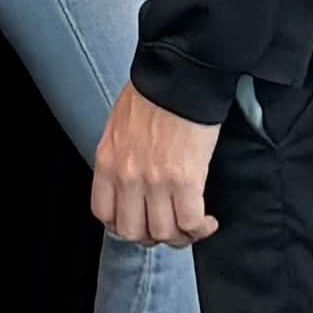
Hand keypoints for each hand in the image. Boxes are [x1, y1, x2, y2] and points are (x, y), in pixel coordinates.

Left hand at [93, 85, 221, 245]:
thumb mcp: (120, 125)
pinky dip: (200, 229)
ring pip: (163, 233)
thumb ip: (120, 155)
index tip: (140, 222)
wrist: (180, 75)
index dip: (124, 226)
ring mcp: (155, 181)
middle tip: (168, 228)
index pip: (104, 213)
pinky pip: (190, 222)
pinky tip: (208, 222)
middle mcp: (127, 176)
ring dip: (180, 236)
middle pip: (133, 232)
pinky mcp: (185, 179)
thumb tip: (131, 175)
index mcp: (107, 161)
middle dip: (152, 237)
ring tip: (193, 226)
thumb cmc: (154, 92)